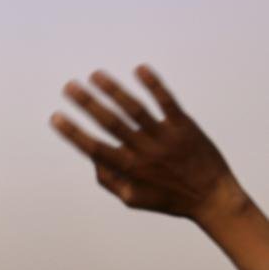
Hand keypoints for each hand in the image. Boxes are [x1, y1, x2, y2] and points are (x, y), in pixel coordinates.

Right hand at [52, 65, 238, 222]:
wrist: (214, 198)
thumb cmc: (169, 199)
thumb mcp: (133, 199)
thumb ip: (108, 181)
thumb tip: (91, 158)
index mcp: (130, 169)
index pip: (95, 148)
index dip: (73, 133)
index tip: (55, 117)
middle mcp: (145, 151)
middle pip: (112, 123)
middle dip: (88, 103)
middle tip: (69, 86)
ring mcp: (165, 137)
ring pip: (136, 110)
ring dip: (114, 90)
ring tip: (95, 74)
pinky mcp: (184, 126)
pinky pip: (167, 102)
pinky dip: (154, 85)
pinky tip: (139, 69)